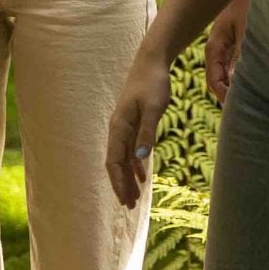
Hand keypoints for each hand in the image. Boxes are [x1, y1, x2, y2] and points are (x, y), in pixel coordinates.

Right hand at [104, 52, 172, 208]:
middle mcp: (118, 129)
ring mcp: (124, 127)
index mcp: (119, 126)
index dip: (118, 182)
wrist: (151, 62)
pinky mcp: (133, 124)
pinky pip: (130, 149)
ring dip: (128, 178)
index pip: (114, 161)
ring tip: (135, 198)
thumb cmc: (153, 83)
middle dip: (121, 185)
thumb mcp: (154, 108)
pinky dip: (134, 165)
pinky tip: (142, 176)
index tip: (125, 201)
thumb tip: (140, 159)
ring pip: (123, 158)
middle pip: (115, 163)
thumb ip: (147, 132)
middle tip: (130, 207)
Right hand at [205, 0, 252, 103]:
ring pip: (229, 75)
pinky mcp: (237, 44)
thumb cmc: (246, 2)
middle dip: (232, 96)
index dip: (225, 98)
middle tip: (248, 110)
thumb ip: (242, 56)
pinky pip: (237, 66)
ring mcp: (227, 47)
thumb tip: (240, 82)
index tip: (238, 109)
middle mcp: (218, 51)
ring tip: (255, 99)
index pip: (215, 82)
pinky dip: (244, 75)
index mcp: (214, 48)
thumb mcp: (246, 30)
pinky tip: (258, 80)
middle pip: (221, 81)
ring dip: (239, 85)